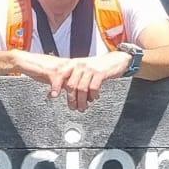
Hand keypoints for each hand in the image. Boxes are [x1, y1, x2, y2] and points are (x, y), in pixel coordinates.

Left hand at [14, 48, 128, 110]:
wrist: (116, 60)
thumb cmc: (97, 67)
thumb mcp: (83, 70)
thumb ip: (72, 79)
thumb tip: (58, 91)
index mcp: (74, 64)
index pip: (61, 74)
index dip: (55, 85)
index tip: (52, 96)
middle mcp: (80, 65)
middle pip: (71, 85)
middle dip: (71, 99)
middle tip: (73, 108)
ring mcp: (90, 68)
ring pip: (82, 89)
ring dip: (82, 101)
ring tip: (83, 108)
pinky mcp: (100, 73)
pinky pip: (93, 88)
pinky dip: (92, 96)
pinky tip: (93, 98)